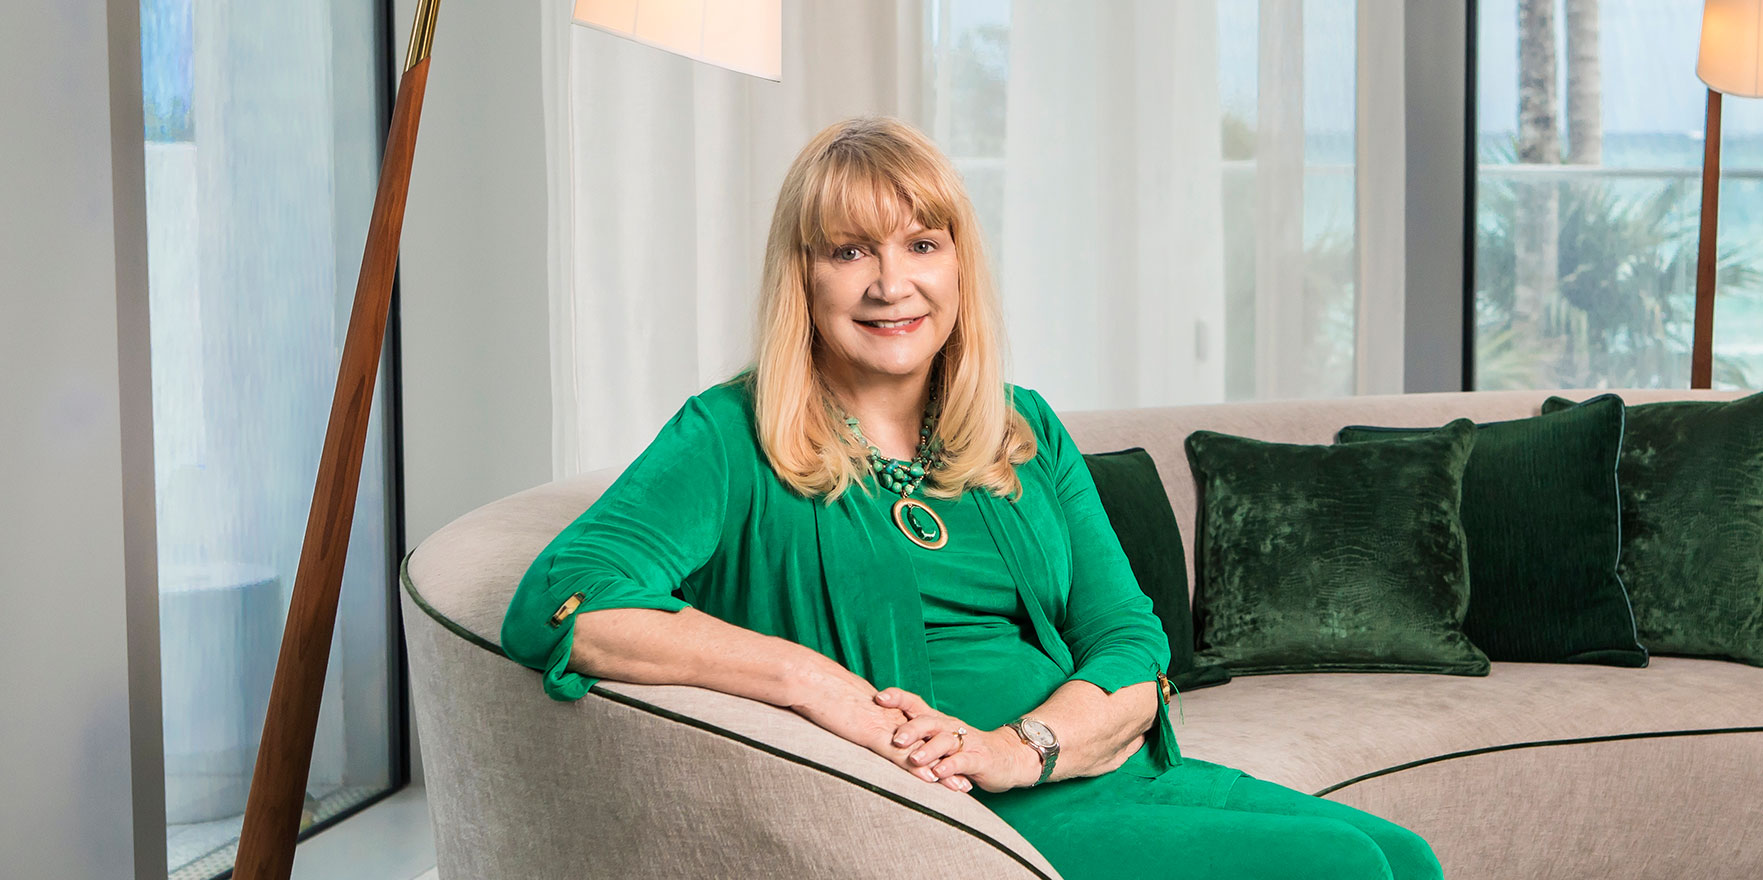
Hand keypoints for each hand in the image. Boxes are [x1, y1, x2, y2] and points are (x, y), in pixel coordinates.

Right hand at [787, 665, 972, 792]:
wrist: (812, 681)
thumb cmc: (822, 693)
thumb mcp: (846, 707)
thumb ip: (857, 719)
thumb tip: (858, 727)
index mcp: (887, 712)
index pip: (919, 734)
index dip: (936, 750)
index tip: (951, 763)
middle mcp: (892, 718)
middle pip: (928, 744)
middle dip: (948, 763)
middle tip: (966, 781)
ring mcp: (885, 725)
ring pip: (921, 751)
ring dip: (941, 771)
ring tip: (960, 788)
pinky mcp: (873, 733)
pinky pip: (900, 753)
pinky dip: (917, 768)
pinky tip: (930, 780)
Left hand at [875, 687, 1042, 792]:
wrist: (1008, 758)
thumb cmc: (966, 749)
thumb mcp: (939, 741)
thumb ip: (916, 739)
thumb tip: (877, 734)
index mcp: (938, 721)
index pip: (916, 704)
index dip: (898, 698)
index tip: (879, 697)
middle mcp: (951, 727)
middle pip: (929, 722)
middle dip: (911, 729)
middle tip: (895, 739)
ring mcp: (966, 743)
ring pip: (945, 741)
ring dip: (929, 750)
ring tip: (915, 759)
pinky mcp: (979, 759)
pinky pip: (964, 761)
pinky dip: (951, 766)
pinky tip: (940, 772)